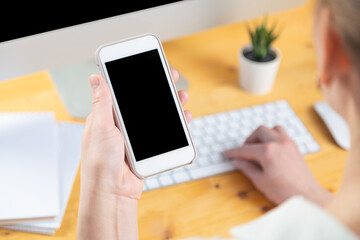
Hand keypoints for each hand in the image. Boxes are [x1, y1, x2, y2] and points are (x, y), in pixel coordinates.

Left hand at [80, 69, 190, 198]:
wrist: (112, 192)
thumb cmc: (100, 162)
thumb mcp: (99, 126)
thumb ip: (102, 102)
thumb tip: (96, 78)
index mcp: (108, 117)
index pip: (124, 91)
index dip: (136, 77)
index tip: (148, 65)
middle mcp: (122, 125)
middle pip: (144, 101)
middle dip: (159, 88)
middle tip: (171, 76)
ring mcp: (136, 137)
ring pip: (157, 115)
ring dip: (170, 104)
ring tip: (182, 95)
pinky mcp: (147, 148)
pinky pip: (164, 132)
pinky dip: (175, 124)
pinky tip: (183, 117)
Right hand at [224, 126, 332, 205]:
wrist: (307, 196)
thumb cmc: (285, 191)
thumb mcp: (260, 181)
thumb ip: (247, 168)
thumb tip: (238, 162)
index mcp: (268, 151)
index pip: (246, 149)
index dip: (234, 152)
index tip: (227, 153)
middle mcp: (279, 143)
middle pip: (260, 131)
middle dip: (249, 139)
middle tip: (244, 151)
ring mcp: (289, 144)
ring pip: (273, 129)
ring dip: (263, 134)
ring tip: (258, 146)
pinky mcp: (295, 148)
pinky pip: (283, 134)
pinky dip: (274, 137)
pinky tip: (270, 149)